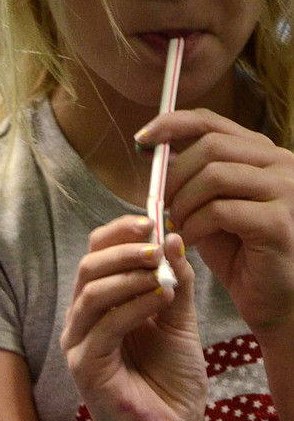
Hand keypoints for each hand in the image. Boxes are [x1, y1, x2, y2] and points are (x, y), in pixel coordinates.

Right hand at [61, 215, 207, 420]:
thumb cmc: (169, 382)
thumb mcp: (178, 321)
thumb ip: (174, 281)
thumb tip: (173, 237)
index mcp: (100, 308)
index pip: (96, 256)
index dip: (119, 234)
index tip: (152, 222)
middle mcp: (82, 324)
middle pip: (87, 268)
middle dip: (123, 250)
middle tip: (157, 244)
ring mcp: (79, 347)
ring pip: (91, 293)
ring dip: (128, 275)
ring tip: (162, 273)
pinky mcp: (86, 370)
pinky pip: (103, 326)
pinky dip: (133, 306)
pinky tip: (160, 301)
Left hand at [143, 108, 293, 333]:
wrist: (272, 298)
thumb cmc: (239, 254)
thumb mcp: (208, 207)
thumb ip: (190, 178)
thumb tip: (155, 147)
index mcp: (261, 153)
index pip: (211, 121)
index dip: (171, 125)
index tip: (140, 139)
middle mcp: (279, 162)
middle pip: (210, 146)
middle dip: (174, 175)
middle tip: (160, 205)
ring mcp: (284, 189)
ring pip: (214, 175)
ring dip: (183, 203)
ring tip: (176, 227)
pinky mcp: (277, 220)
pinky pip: (220, 210)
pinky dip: (195, 226)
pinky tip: (189, 242)